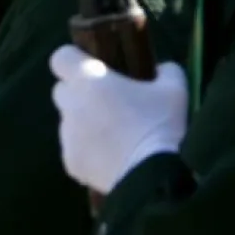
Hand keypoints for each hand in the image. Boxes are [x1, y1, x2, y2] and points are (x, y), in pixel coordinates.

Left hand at [50, 45, 186, 193]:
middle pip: (63, 90)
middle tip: (108, 102)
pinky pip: (75, 148)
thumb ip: (165, 70)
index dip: (73, 60)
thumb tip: (161, 68)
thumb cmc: (160, 125)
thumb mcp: (174, 90)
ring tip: (116, 135)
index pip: (61, 57)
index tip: (90, 66)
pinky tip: (112, 156)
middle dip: (79, 93)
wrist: (152, 176)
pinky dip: (88, 150)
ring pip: (69, 121)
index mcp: (88, 80)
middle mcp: (70, 104)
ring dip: (85, 123)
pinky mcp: (70, 161)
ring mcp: (67, 135)